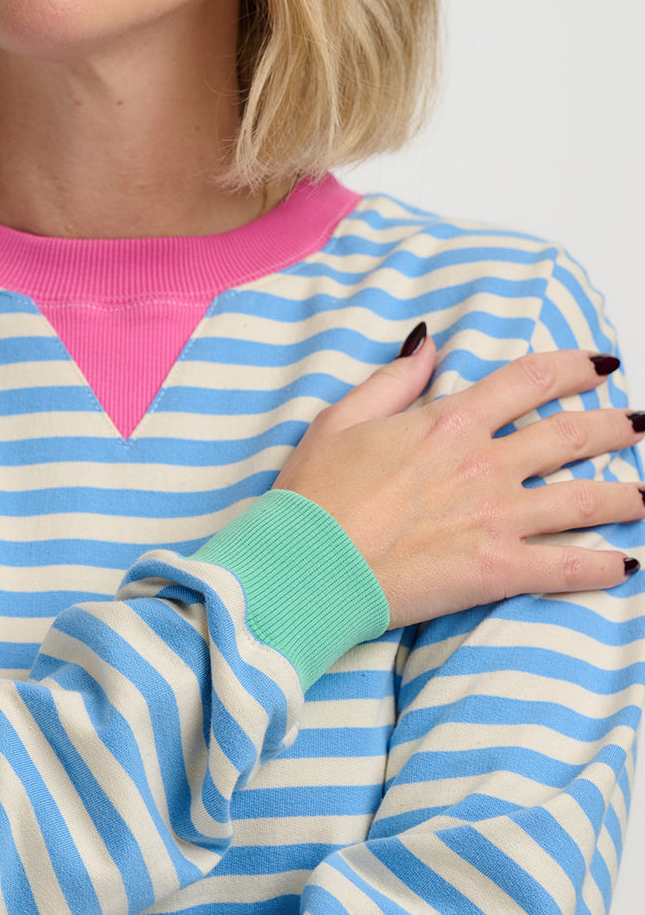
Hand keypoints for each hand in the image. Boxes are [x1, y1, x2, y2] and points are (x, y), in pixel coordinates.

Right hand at [273, 337, 643, 629]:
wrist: (303, 565)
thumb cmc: (312, 497)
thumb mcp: (340, 420)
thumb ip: (393, 382)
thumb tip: (427, 345)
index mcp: (448, 422)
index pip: (532, 380)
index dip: (575, 368)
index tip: (601, 367)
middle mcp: (484, 463)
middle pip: (572, 435)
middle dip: (615, 428)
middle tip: (639, 425)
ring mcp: (496, 517)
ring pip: (583, 499)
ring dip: (624, 497)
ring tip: (644, 496)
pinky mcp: (496, 569)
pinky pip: (565, 565)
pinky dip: (601, 567)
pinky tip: (625, 567)